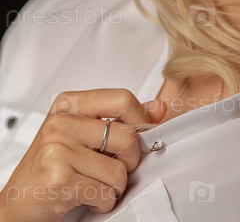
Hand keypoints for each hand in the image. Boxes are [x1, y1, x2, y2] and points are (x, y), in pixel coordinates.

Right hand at [0, 89, 166, 221]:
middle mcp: (61, 122)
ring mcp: (57, 149)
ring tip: (95, 185)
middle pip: (127, 136)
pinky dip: (102, 203)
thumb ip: (120, 119)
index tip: (143, 133)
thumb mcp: (83, 134)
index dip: (142, 119)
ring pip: (119, 170)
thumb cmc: (52, 167)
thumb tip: (158, 107)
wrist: (18, 202)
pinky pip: (104, 193)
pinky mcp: (58, 178)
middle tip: (115, 169)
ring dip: (114, 187)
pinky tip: (86, 198)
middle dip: (130, 161)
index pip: (122, 98)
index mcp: (69, 104)